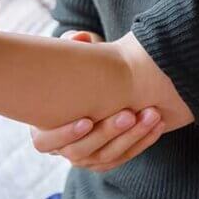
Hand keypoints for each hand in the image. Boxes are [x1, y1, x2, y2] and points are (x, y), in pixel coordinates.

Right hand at [29, 30, 163, 172]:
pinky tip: (157, 124)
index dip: (65, 133)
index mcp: (41, 128)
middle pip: (81, 151)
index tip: (86, 120)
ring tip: (151, 115)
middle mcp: (62, 148)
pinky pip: (125, 155)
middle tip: (128, 114)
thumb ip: (72, 43)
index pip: (45, 142)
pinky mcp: (107, 159)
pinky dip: (143, 141)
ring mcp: (85, 157)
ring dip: (131, 136)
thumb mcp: (73, 56)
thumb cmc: (78, 72)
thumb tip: (80, 38)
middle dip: (107, 133)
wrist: (100, 87)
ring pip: (107, 156)